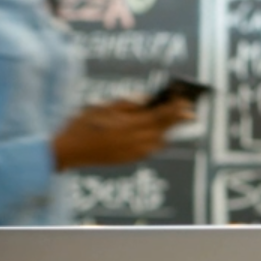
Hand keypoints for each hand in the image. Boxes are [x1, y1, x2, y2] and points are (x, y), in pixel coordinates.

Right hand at [51, 99, 193, 170]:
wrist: (69, 151)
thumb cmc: (83, 124)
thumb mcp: (103, 106)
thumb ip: (127, 104)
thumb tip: (147, 99)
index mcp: (128, 125)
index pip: (159, 115)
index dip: (174, 108)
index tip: (186, 101)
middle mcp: (134, 141)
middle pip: (163, 129)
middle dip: (177, 120)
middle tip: (190, 112)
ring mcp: (132, 153)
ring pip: (159, 141)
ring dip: (167, 130)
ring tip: (175, 121)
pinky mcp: (128, 160)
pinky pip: (149, 149)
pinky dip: (156, 140)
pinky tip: (157, 134)